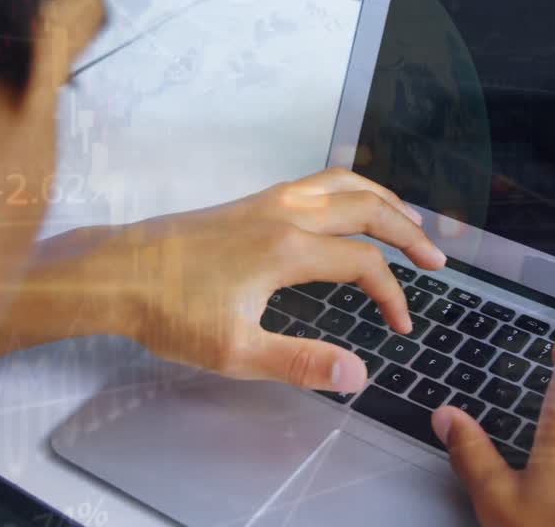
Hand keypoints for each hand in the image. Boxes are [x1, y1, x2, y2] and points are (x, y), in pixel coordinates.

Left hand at [37, 168, 445, 391]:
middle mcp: (284, 214)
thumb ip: (300, 362)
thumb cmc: (169, 311)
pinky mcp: (250, 201)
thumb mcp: (235, 352)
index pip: (364, 264)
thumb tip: (358, 373)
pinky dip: (349, 189)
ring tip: (408, 222)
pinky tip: (347, 208)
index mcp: (287, 250)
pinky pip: (316, 181)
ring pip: (343, 183)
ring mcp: (266, 201)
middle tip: (438, 258)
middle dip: (409, 231)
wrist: (116, 272)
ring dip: (383, 200)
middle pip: (367, 208)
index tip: (401, 327)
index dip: (393, 295)